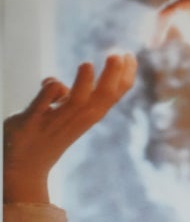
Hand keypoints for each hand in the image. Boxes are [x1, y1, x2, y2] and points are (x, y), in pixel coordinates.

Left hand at [3, 53, 137, 202]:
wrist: (26, 167)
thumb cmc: (47, 137)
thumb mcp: (62, 114)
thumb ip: (62, 97)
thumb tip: (57, 83)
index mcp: (91, 114)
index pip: (116, 93)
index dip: (126, 75)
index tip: (130, 55)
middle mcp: (80, 118)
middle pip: (105, 96)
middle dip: (114, 75)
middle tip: (119, 54)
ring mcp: (58, 121)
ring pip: (78, 102)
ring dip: (84, 83)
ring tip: (87, 64)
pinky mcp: (33, 122)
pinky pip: (43, 104)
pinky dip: (50, 91)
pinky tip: (51, 82)